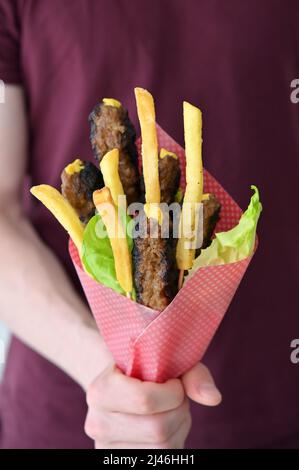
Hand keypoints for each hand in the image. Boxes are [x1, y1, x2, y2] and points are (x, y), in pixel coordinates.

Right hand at [84, 363, 220, 448]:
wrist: (119, 385)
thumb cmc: (146, 369)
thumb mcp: (165, 361)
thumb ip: (191, 374)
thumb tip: (214, 398)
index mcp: (100, 391)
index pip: (145, 400)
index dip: (171, 392)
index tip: (173, 383)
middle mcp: (97, 423)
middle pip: (158, 428)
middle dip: (178, 409)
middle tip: (174, 396)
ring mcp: (107, 448)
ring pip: (162, 446)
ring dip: (178, 426)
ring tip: (169, 409)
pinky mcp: (119, 462)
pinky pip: (162, 458)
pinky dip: (173, 441)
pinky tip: (166, 426)